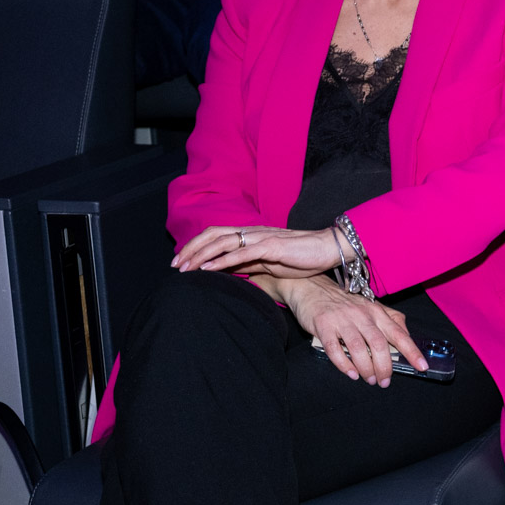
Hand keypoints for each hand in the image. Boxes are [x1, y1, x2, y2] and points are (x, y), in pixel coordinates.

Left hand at [175, 225, 344, 279]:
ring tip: (186, 269)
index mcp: (251, 235)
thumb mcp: (268, 263)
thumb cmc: (302, 258)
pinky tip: (210, 268)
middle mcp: (252, 232)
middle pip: (213, 235)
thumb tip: (227, 272)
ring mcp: (261, 238)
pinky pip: (242, 253)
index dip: (195, 247)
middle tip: (175, 266)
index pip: (216, 236)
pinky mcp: (272, 246)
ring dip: (201, 255)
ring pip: (223, 242)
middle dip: (191, 249)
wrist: (329, 250)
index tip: (181, 263)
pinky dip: (223, 260)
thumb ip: (247, 265)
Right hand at [278, 277, 422, 386]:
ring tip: (369, 379)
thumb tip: (407, 335)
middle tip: (384, 381)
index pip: (399, 333)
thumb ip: (390, 320)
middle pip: (379, 344)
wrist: (311, 288)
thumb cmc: (343, 302)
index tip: (422, 366)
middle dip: (385, 366)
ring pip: (358, 347)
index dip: (412, 351)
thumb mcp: (370, 307)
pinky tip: (351, 373)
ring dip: (366, 368)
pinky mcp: (323, 325)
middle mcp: (362, 315)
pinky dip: (344, 364)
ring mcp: (342, 320)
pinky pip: (334, 348)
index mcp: (376, 312)